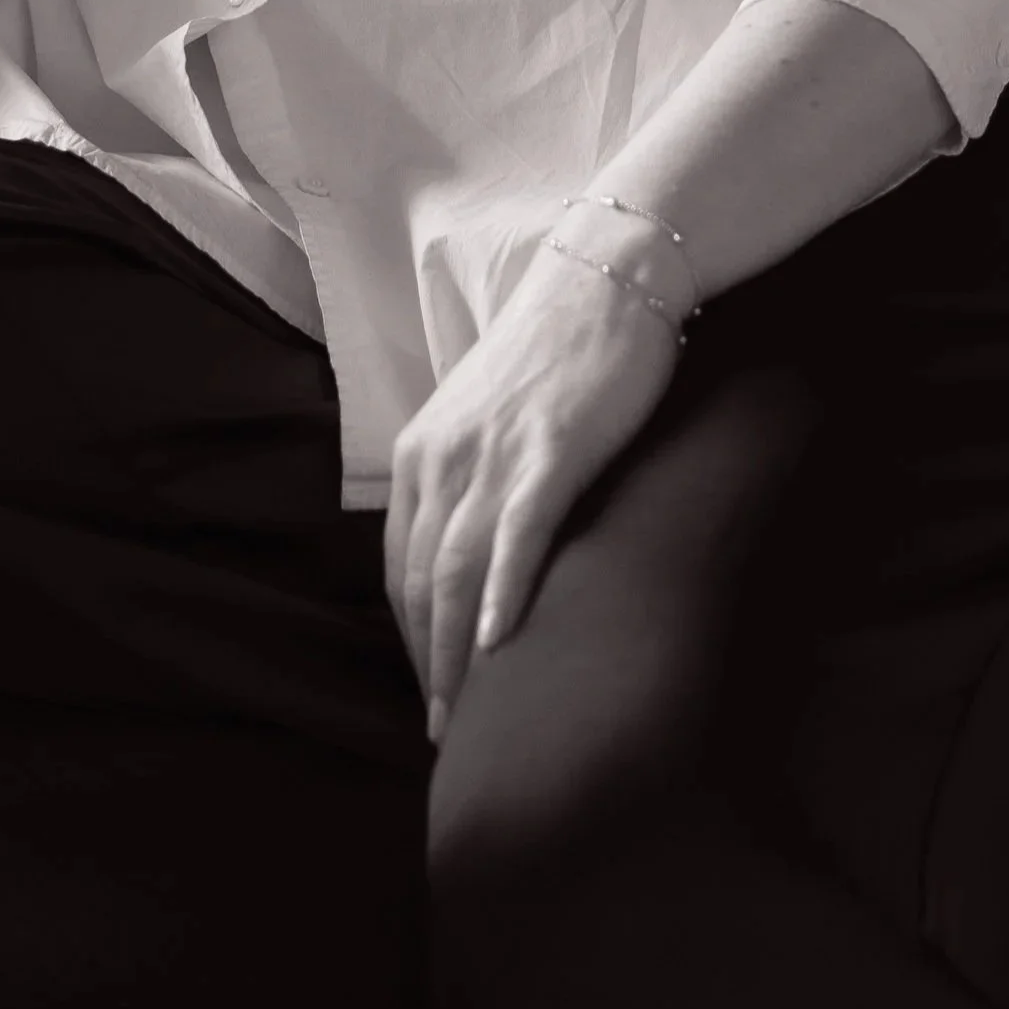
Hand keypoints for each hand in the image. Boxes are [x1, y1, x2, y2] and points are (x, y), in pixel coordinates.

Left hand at [385, 239, 685, 742]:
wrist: (608, 278)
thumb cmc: (560, 353)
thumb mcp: (492, 417)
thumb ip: (475, 476)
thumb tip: (477, 549)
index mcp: (424, 450)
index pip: (401, 562)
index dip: (410, 633)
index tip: (429, 685)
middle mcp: (444, 455)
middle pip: (419, 579)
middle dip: (424, 661)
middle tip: (442, 730)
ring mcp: (495, 452)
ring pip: (456, 568)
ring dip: (453, 650)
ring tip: (462, 713)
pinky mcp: (551, 449)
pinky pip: (517, 532)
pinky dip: (502, 590)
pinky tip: (498, 642)